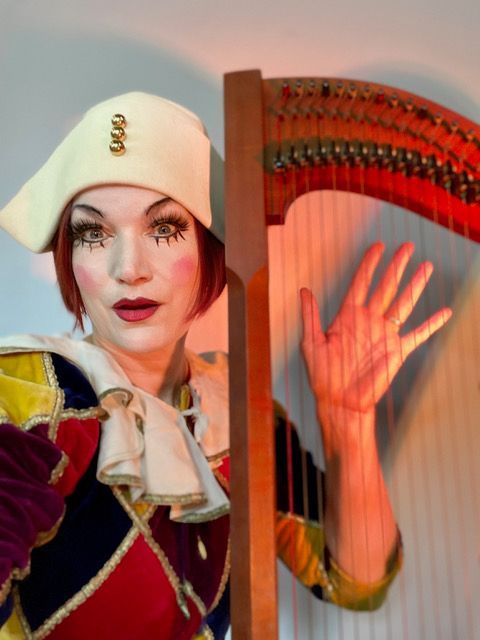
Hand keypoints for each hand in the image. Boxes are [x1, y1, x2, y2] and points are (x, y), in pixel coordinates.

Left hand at [300, 242, 451, 412]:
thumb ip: (310, 316)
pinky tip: (444, 312)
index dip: (369, 264)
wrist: (340, 402)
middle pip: (386, 287)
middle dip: (397, 266)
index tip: (378, 246)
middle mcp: (368, 321)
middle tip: (408, 247)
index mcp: (347, 316)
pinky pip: (418, 334)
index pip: (361, 282)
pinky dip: (432, 324)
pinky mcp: (397, 351)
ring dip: (416, 286)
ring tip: (427, 266)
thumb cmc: (322, 374)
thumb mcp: (311, 343)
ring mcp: (385, 335)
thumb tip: (304, 290)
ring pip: (403, 304)